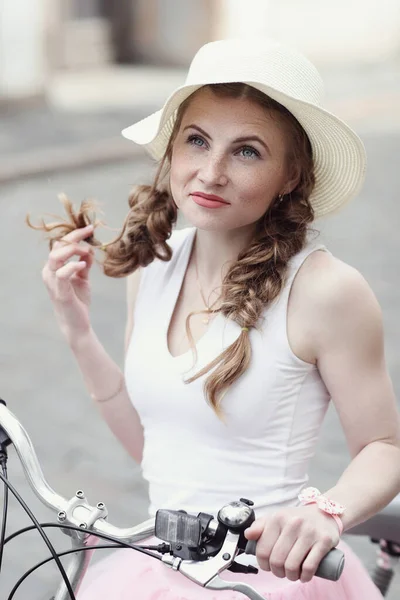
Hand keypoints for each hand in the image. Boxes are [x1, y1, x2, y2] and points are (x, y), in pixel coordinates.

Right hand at [42, 225, 94, 342]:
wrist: (78, 323)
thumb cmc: (78, 300)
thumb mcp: (83, 278)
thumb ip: (84, 264)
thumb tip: (89, 249)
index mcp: (53, 268)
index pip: (60, 244)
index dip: (74, 235)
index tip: (90, 228)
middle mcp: (49, 273)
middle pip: (57, 246)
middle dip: (74, 237)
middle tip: (89, 232)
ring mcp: (53, 282)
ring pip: (56, 257)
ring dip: (72, 250)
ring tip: (86, 251)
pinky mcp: (60, 292)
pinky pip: (63, 274)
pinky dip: (73, 266)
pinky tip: (83, 266)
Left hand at [244, 504, 339, 582]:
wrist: (324, 512)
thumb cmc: (297, 519)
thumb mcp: (277, 517)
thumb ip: (259, 526)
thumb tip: (247, 535)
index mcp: (277, 518)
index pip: (263, 550)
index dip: (263, 564)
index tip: (268, 566)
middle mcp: (292, 523)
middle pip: (277, 560)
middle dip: (277, 572)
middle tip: (281, 571)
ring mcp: (309, 532)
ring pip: (292, 565)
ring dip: (290, 576)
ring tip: (292, 574)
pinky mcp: (323, 541)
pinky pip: (309, 566)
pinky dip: (304, 577)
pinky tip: (303, 576)